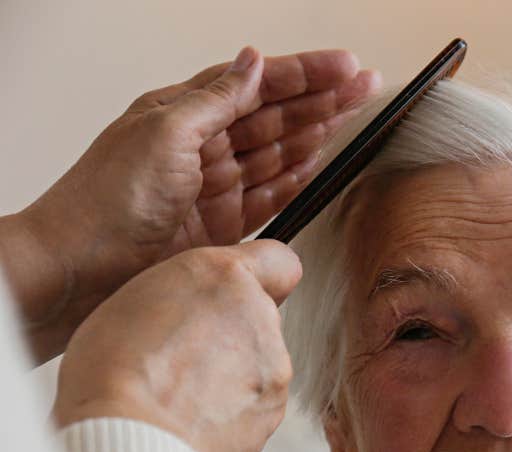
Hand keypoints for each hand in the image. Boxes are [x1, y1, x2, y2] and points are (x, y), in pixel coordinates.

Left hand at [2, 46, 378, 362]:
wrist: (85, 267)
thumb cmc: (108, 199)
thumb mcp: (164, 132)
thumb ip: (215, 100)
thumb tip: (251, 61)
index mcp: (184, 112)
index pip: (256, 84)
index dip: (303, 74)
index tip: (345, 67)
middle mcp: (202, 147)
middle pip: (274, 116)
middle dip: (322, 99)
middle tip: (364, 87)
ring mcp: (214, 188)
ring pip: (277, 154)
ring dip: (315, 134)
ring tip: (350, 117)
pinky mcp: (222, 228)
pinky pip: (269, 197)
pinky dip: (294, 180)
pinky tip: (315, 163)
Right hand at [53, 241, 300, 451]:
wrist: (132, 437)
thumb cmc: (115, 369)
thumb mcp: (134, 298)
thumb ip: (184, 296)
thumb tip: (198, 313)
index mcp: (224, 277)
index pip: (277, 261)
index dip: (260, 279)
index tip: (239, 296)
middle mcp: (260, 318)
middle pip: (259, 321)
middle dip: (231, 337)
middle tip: (183, 360)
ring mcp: (274, 368)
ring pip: (258, 367)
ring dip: (231, 379)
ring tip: (181, 398)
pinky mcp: (273, 413)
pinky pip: (253, 409)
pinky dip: (231, 416)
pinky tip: (191, 422)